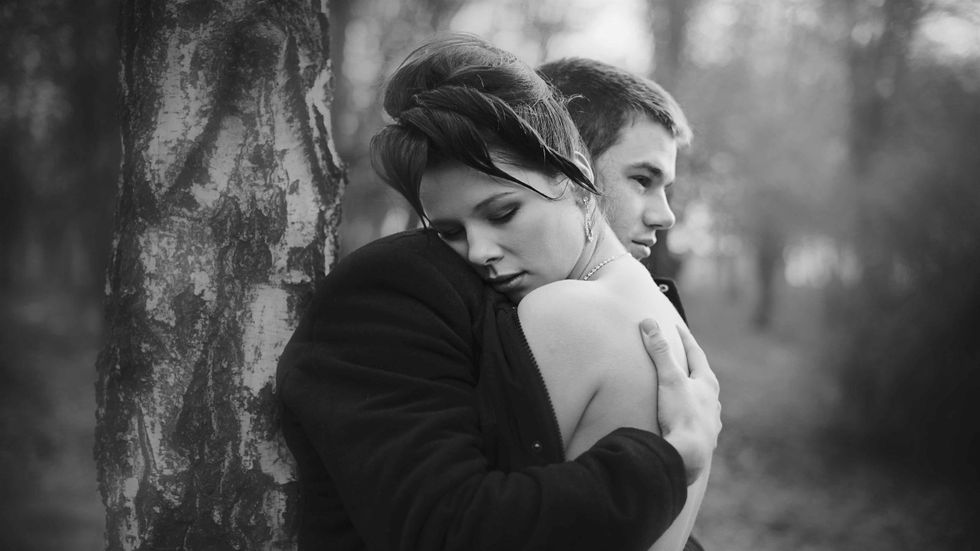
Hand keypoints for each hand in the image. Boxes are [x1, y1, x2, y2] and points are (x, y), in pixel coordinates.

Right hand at [639, 319, 720, 484]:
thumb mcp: (669, 379)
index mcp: (707, 383)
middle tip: (681, 354)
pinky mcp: (703, 439)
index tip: (674, 326)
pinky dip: (690, 414)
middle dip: (690, 365)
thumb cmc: (682, 415)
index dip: (683, 338)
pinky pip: (697, 421)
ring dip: (692, 392)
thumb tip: (648, 322)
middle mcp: (713, 401)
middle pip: (701, 376)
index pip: (695, 352)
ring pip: (702, 400)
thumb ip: (659, 351)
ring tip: (683, 388)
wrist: (690, 456)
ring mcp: (710, 421)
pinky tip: (685, 419)